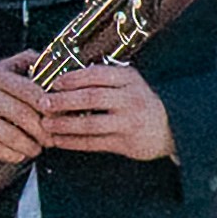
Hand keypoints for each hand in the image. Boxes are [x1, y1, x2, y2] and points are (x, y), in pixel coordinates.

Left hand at [34, 59, 175, 162]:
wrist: (173, 127)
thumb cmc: (142, 102)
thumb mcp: (129, 83)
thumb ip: (104, 79)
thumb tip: (63, 77)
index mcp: (130, 79)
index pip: (98, 74)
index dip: (73, 78)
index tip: (54, 82)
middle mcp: (130, 99)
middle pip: (91, 98)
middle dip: (63, 100)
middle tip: (43, 102)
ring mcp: (129, 122)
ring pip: (90, 123)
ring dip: (64, 124)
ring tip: (45, 123)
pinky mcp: (127, 143)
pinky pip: (93, 142)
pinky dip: (72, 141)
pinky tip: (58, 139)